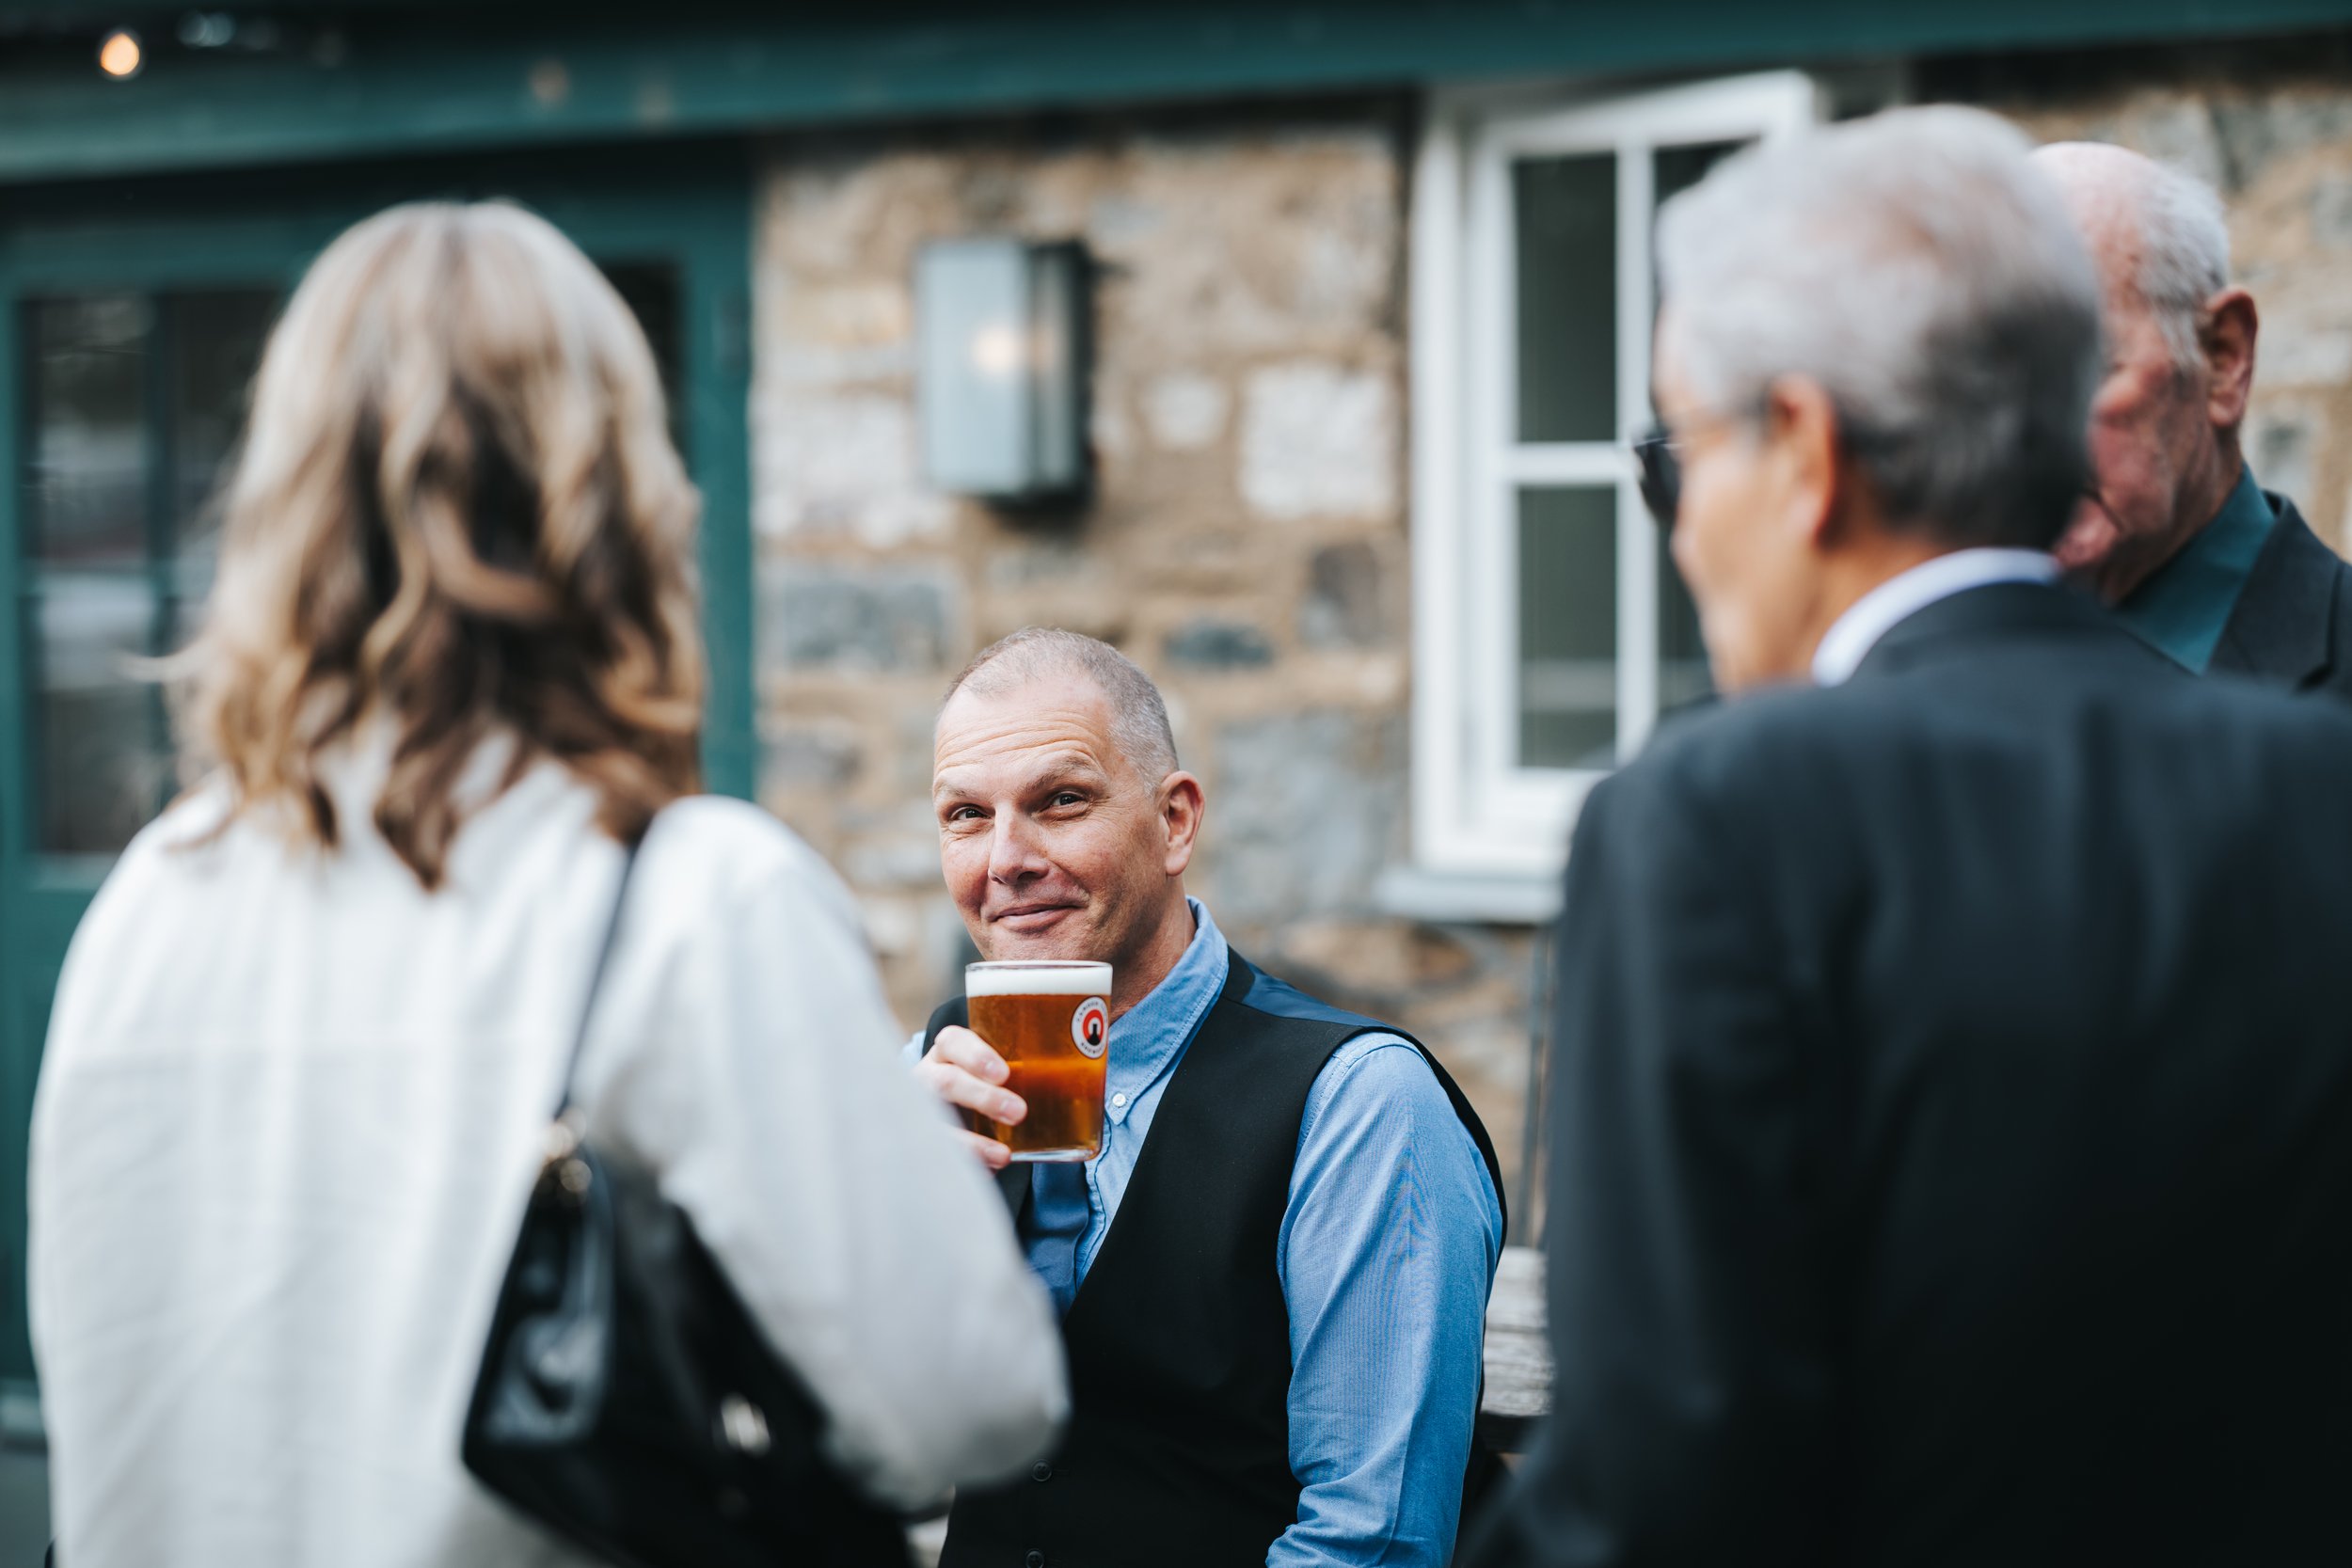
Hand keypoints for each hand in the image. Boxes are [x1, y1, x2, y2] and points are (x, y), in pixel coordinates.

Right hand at [915, 1024, 1024, 1170]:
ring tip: (1003, 1156)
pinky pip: (936, 1155)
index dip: (976, 1056)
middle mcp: (928, 1077)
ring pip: (936, 1123)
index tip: (1004, 1074)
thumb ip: (1020, 1070)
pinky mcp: (920, 1141)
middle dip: (983, 1098)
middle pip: (946, 1083)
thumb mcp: (989, 1069)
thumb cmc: (976, 1082)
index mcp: (948, 1052)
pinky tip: (988, 1171)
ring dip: (971, 1142)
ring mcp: (919, 1110)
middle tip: (1019, 1112)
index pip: (953, 1042)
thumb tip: (1078, 1082)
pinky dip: (965, 1164)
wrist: (941, 1109)